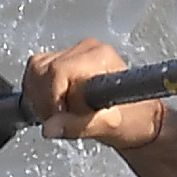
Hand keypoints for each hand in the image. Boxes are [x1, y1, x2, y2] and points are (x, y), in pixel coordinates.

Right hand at [22, 38, 164, 149]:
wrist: (139, 119)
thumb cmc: (133, 121)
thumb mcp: (108, 128)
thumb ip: (77, 127)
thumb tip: (50, 128)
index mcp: (101, 59)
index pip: (58, 71)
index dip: (52, 98)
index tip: (59, 116)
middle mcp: (88, 49)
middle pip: (43, 68)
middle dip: (45, 99)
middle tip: (59, 119)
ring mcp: (76, 51)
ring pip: (37, 68)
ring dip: (40, 96)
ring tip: (60, 113)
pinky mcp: (65, 58)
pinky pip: (38, 69)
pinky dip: (39, 91)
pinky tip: (56, 104)